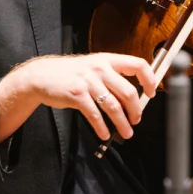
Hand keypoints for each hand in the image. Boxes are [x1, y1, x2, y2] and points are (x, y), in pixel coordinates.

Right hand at [0, 53, 156, 142]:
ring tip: (126, 133)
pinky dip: (102, 127)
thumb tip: (132, 98)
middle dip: (135, 110)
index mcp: (107, 59)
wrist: (41, 76)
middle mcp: (100, 68)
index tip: (151, 94)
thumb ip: (111, 77)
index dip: (149, 80)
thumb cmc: (70, 73)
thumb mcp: (92, 67)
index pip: (137, 64)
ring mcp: (88, 81)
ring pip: (113, 106)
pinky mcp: (77, 94)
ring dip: (122, 123)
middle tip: (136, 120)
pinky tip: (104, 133)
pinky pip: (95, 115)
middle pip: (128, 92)